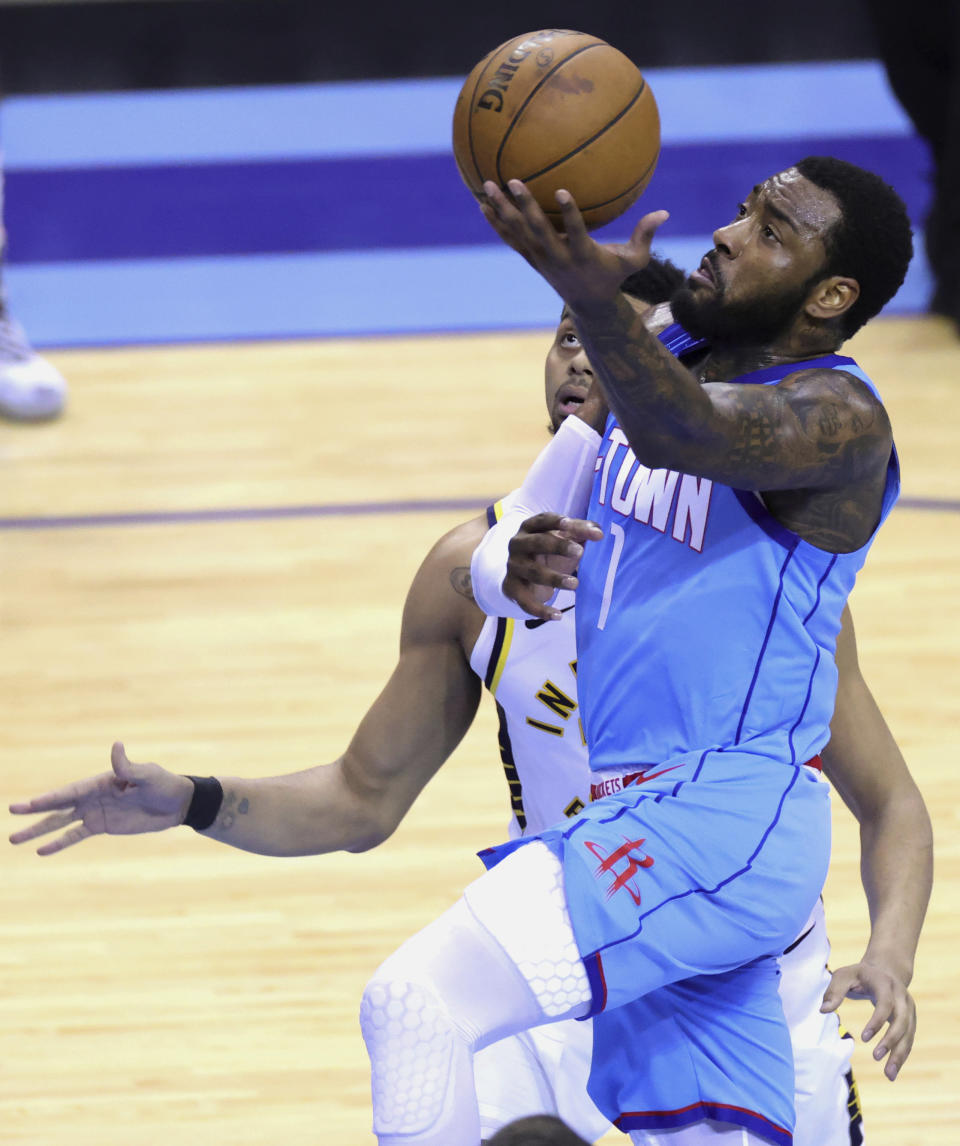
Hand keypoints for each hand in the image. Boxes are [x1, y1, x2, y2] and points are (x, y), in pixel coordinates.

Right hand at [9, 742, 193, 854]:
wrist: (177, 804)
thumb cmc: (164, 784)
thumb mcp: (147, 775)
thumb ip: (128, 767)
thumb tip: (116, 746)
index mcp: (101, 782)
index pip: (69, 792)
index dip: (48, 799)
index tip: (26, 805)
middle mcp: (92, 797)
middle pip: (59, 806)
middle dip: (35, 811)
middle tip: (11, 813)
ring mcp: (95, 812)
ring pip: (61, 823)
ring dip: (39, 831)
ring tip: (15, 839)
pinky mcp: (102, 826)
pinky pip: (76, 836)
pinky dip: (59, 843)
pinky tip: (42, 851)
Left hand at [480, 179, 669, 310]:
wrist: (589, 305)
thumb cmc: (613, 276)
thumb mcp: (634, 261)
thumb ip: (646, 237)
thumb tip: (664, 213)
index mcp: (583, 255)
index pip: (575, 233)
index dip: (569, 215)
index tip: (563, 192)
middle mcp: (558, 258)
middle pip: (538, 230)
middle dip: (524, 206)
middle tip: (511, 181)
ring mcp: (542, 260)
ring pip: (519, 234)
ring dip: (502, 211)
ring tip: (485, 188)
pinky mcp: (532, 260)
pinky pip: (511, 240)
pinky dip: (497, 224)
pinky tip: (482, 206)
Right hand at [504, 513, 602, 619]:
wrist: (523, 577)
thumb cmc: (550, 552)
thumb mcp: (564, 539)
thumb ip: (580, 532)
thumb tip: (598, 532)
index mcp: (530, 527)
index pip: (543, 520)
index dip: (556, 521)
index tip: (570, 523)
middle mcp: (518, 544)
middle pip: (537, 542)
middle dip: (558, 546)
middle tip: (579, 552)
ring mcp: (514, 566)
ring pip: (533, 572)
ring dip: (554, 578)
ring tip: (575, 584)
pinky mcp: (512, 588)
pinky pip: (525, 601)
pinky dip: (541, 610)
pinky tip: (558, 615)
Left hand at [820, 959, 916, 1079]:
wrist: (886, 970)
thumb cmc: (859, 975)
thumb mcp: (844, 975)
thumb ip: (834, 991)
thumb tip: (823, 1010)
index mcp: (886, 984)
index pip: (886, 1004)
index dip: (877, 1021)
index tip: (864, 1038)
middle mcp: (902, 997)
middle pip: (902, 1021)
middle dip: (891, 1041)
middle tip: (876, 1057)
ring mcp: (909, 1010)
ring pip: (908, 1035)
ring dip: (899, 1055)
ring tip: (888, 1075)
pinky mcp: (910, 1021)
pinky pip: (908, 1040)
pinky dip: (901, 1056)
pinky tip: (892, 1072)